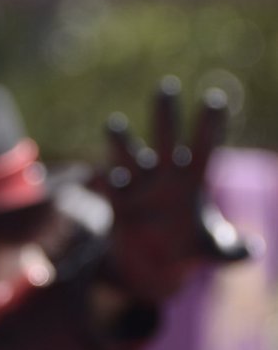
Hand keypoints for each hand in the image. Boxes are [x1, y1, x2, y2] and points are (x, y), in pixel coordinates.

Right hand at [92, 77, 252, 302]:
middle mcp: (165, 174)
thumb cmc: (187, 249)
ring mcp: (139, 184)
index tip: (214, 99)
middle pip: (165, 137)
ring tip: (114, 125)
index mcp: (193, 179)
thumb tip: (253, 249)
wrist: (152, 262)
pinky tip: (97, 176)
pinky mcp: (118, 200)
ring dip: (121, 141)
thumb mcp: (212, 249)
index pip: (204, 146)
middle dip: (166, 113)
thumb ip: (232, 250)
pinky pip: (108, 186)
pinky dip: (102, 180)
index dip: (210, 124)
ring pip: (129, 155)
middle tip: (167, 87)